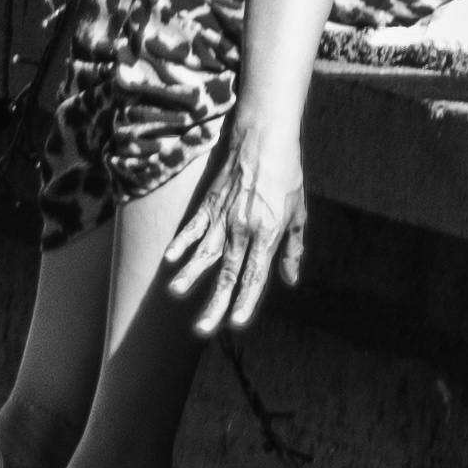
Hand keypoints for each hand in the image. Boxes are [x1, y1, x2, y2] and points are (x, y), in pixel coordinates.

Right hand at [163, 124, 306, 334]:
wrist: (265, 137)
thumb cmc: (286, 175)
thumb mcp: (298, 212)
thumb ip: (293, 248)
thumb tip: (290, 279)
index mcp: (268, 234)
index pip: (255, 276)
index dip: (245, 301)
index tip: (235, 323)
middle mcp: (244, 229)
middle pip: (227, 272)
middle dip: (215, 303)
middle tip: (202, 329)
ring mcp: (224, 216)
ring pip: (205, 252)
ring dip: (190, 274)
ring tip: (176, 292)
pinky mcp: (210, 202)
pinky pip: (193, 226)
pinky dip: (181, 242)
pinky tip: (169, 258)